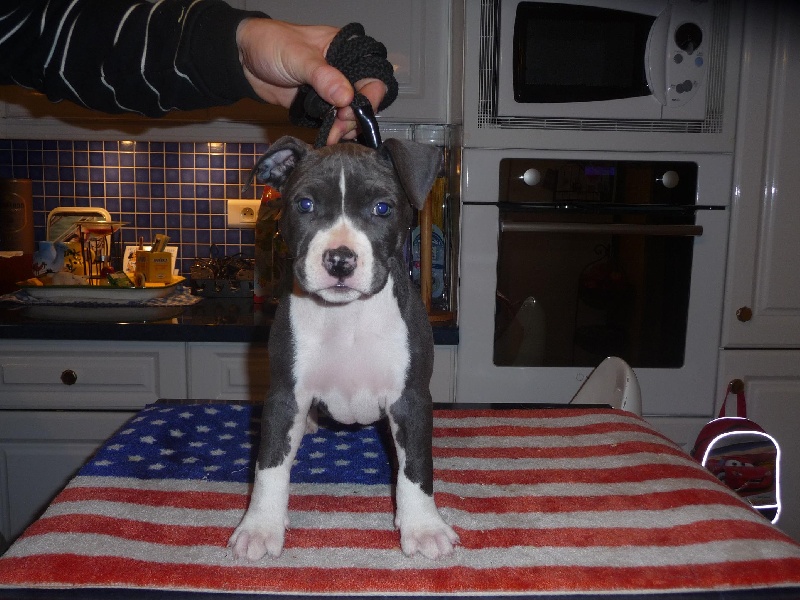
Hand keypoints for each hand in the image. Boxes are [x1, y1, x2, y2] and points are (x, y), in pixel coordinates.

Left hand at [236, 19, 387, 144]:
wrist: (243, 60)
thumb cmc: (271, 45)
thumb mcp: (298, 56)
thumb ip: (323, 77)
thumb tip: (347, 98)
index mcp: (346, 50)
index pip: (372, 75)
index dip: (369, 96)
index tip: (353, 110)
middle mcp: (344, 71)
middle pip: (365, 99)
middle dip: (355, 117)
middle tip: (339, 126)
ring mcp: (333, 90)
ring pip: (351, 114)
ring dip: (345, 128)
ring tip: (331, 136)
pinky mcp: (320, 106)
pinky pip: (335, 122)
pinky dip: (334, 132)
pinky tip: (328, 138)